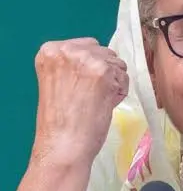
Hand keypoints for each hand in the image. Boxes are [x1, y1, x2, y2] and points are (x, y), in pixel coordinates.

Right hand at [32, 37, 128, 164]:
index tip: (83, 86)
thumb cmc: (60, 122)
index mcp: (50, 51)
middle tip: (92, 97)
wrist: (63, 144)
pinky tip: (105, 104)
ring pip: (117, 63)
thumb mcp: (58, 82)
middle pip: (104, 52)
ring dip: (114, 82)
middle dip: (105, 73)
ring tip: (97, 102)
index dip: (92, 67)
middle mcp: (66, 50)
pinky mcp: (103, 71)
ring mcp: (85, 59)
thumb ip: (74, 67)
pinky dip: (120, 92)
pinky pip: (124, 77)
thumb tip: (102, 60)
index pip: (87, 46)